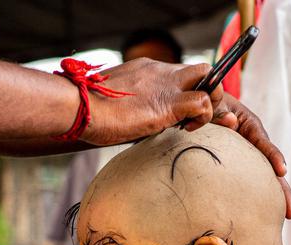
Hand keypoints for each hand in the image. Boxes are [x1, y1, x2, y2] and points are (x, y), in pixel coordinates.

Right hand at [81, 60, 227, 145]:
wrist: (80, 107)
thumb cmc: (87, 110)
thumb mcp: (113, 101)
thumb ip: (128, 103)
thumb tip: (125, 117)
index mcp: (145, 70)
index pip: (179, 74)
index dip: (188, 91)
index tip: (181, 113)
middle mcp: (159, 71)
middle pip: (200, 70)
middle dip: (206, 91)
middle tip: (192, 117)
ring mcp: (166, 85)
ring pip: (209, 78)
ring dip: (210, 101)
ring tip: (192, 123)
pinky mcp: (169, 104)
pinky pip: (204, 101)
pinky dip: (205, 116)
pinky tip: (189, 128)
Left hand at [213, 92, 290, 218]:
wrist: (193, 104)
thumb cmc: (202, 101)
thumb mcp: (210, 101)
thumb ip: (216, 110)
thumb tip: (231, 123)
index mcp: (247, 123)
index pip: (262, 141)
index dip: (273, 156)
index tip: (281, 171)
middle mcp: (251, 141)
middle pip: (269, 165)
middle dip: (281, 188)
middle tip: (290, 210)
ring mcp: (245, 155)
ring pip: (262, 176)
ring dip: (274, 196)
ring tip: (288, 215)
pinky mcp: (237, 166)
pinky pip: (246, 181)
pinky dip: (253, 196)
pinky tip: (260, 214)